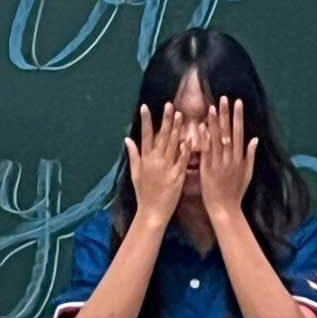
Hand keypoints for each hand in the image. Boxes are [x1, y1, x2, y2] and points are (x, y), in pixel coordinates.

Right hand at [125, 102, 187, 227]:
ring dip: (176, 129)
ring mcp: (166, 168)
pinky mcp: (177, 176)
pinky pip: (182, 161)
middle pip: (161, 137)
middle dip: (165, 120)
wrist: (152, 212)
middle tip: (169, 105)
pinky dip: (185, 150)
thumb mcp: (135, 174)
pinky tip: (189, 139)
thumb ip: (133, 155)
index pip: (144, 136)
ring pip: (172, 145)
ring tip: (180, 115)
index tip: (145, 107)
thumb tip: (127, 139)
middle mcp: (155, 161)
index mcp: (145, 159)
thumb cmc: (144, 193)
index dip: (145, 121)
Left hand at [197, 94, 258, 219]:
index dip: (238, 117)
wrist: (224, 208)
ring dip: (215, 122)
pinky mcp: (207, 169)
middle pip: (228, 132)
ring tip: (212, 107)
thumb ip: (250, 155)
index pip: (239, 132)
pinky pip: (206, 151)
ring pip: (217, 139)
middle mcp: (230, 158)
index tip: (238, 102)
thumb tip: (255, 139)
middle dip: (227, 114)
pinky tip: (202, 127)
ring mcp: (218, 163)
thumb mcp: (247, 173)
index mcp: (240, 158)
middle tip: (225, 99)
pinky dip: (205, 138)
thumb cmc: (236, 192)